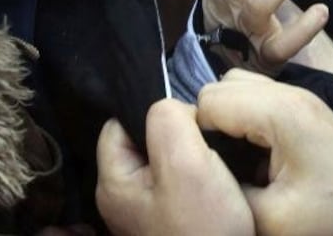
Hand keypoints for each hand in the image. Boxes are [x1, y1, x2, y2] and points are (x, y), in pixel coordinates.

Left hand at [95, 99, 252, 235]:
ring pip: (168, 164)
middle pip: (145, 142)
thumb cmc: (203, 228)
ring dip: (193, 159)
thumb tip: (174, 108)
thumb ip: (169, 120)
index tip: (188, 123)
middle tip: (208, 144)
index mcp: (113, 182)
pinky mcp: (172, 225)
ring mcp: (147, 215)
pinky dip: (200, 182)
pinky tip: (219, 186)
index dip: (154, 114)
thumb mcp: (186, 163)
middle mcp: (123, 199)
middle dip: (177, 136)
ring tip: (217, 165)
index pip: (119, 123)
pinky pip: (183, 188)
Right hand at [196, 70, 332, 235]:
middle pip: (217, 88)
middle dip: (208, 126)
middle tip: (219, 169)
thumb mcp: (275, 220)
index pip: (206, 101)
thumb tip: (199, 179)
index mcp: (278, 111)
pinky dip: (244, 122)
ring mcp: (296, 94)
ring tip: (235, 163)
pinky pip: (254, 100)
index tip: (206, 172)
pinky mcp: (301, 106)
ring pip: (234, 90)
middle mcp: (286, 91)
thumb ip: (227, 195)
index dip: (195, 136)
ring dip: (226, 122)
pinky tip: (254, 159)